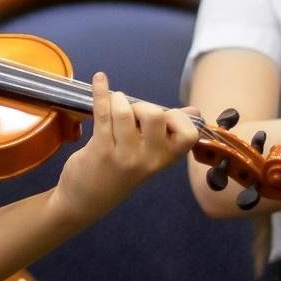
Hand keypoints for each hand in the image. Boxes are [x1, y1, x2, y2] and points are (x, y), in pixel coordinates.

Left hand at [47, 72, 202, 226]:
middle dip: (141, 106)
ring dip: (118, 100)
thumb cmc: (119, 174)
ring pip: (126, 111)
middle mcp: (149, 159)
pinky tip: (99, 79)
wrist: (85, 201)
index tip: (163, 117)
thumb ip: (171, 133)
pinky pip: (103, 113)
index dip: (177, 118)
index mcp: (165, 159)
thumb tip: (195, 112)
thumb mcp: (149, 157)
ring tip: (114, 106)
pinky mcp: (100, 150)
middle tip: (130, 115)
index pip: (188, 134)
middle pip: (155, 115)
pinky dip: (100, 92)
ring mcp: (124, 156)